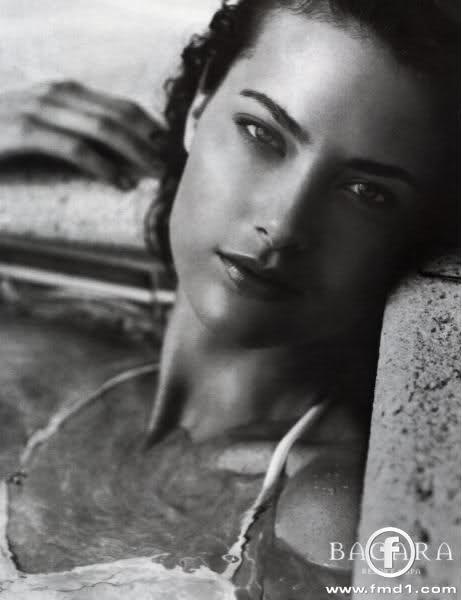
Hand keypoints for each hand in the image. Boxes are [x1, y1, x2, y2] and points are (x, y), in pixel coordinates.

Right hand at [0, 80, 166, 188]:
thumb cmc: (4, 139)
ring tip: (156, 175)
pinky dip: (102, 166)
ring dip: (135, 153)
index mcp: (65, 92)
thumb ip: (77, 132)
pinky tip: (120, 183)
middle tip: (173, 167)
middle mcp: (55, 94)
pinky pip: (73, 148)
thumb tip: (120, 155)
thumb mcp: (45, 130)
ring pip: (101, 129)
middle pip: (118, 116)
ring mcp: (37, 110)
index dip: (152, 128)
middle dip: (151, 142)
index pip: (122, 106)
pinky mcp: (22, 132)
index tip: (174, 151)